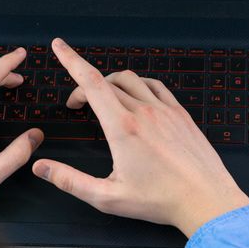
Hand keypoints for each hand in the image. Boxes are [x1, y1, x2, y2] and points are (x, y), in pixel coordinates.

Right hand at [33, 39, 248, 236]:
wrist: (206, 200)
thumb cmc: (160, 201)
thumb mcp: (108, 197)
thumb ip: (70, 180)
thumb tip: (41, 167)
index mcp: (123, 128)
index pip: (91, 83)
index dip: (71, 61)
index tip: (59, 46)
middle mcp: (144, 112)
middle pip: (107, 81)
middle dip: (85, 86)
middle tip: (77, 105)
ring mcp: (165, 110)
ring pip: (131, 80)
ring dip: (111, 82)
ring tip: (103, 98)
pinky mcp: (181, 115)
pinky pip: (156, 86)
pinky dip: (139, 85)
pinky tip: (136, 97)